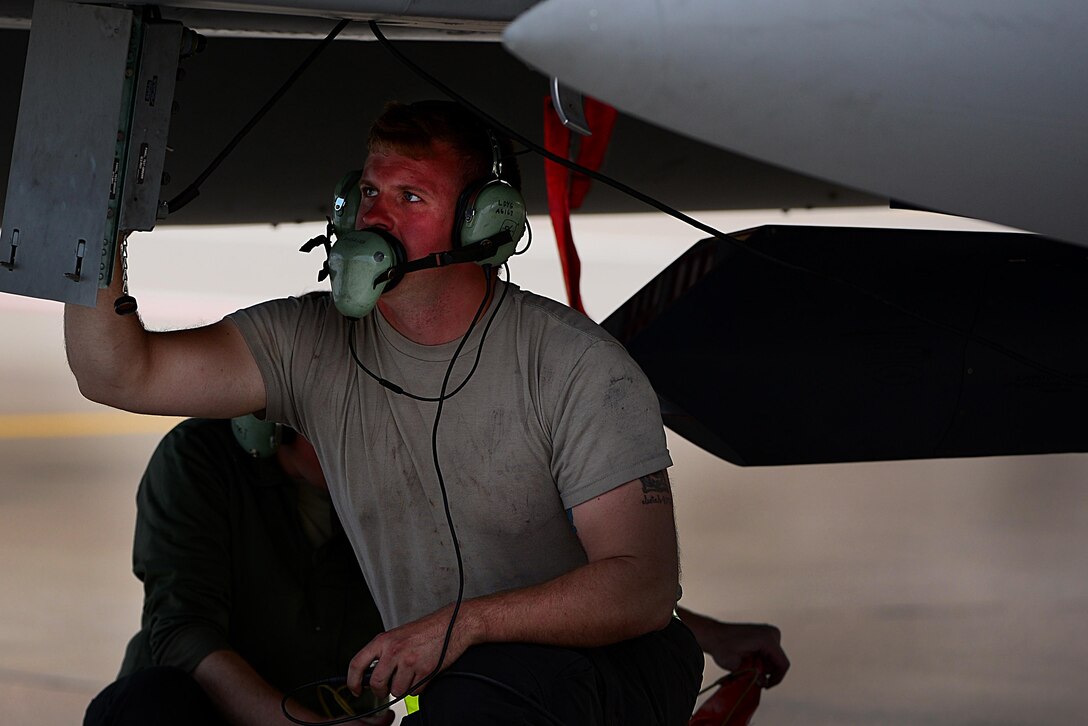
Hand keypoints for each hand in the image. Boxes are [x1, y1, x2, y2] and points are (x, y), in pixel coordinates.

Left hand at [347, 604, 475, 699]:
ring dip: (403, 688)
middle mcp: (394, 650)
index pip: (357, 663)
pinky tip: (422, 674)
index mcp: (384, 640)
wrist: (453, 624)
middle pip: (377, 683)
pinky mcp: (425, 670)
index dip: (352, 681)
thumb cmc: (426, 630)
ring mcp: (410, 661)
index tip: (356, 689)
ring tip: (411, 674)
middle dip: (381, 691)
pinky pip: (414, 692)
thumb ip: (383, 652)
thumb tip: (370, 675)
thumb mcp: (398, 635)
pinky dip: (418, 688)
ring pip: (397, 690)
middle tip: (386, 689)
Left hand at [701, 622, 789, 687]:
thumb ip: (753, 675)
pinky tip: (749, 659)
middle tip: (752, 674)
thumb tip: (763, 682)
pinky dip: (761, 660)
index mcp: (767, 639)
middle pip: (778, 661)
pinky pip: (769, 652)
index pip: (782, 664)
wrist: (713, 635)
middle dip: (767, 671)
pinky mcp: (764, 634)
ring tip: (747, 665)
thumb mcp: (737, 666)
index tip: (766, 685)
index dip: (777, 679)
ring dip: (763, 666)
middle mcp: (770, 633)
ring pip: (774, 658)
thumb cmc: (721, 646)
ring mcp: (768, 632)